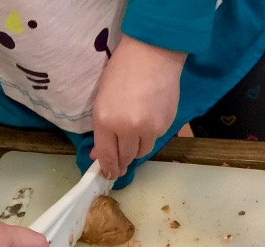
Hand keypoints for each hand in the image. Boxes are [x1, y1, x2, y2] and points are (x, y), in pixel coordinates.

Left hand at [90, 35, 186, 178]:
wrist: (153, 54)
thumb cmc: (121, 71)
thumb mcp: (102, 100)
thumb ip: (102, 130)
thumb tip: (99, 155)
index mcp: (106, 121)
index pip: (106, 155)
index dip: (108, 168)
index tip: (110, 175)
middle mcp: (127, 129)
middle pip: (125, 157)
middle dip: (122, 162)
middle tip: (121, 167)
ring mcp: (149, 129)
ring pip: (141, 151)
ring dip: (136, 148)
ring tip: (134, 137)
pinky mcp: (164, 125)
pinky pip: (154, 139)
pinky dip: (149, 135)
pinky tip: (147, 119)